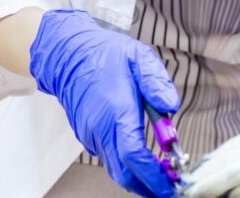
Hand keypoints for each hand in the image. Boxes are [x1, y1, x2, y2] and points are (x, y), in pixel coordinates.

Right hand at [29, 9, 179, 196]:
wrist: (69, 55)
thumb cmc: (105, 55)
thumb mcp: (139, 57)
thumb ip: (157, 82)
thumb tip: (171, 106)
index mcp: (116, 110)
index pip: (134, 155)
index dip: (153, 174)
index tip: (171, 182)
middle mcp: (100, 128)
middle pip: (124, 172)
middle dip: (148, 186)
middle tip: (170, 187)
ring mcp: (91, 135)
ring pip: (115, 168)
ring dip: (138, 178)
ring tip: (162, 175)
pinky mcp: (87, 137)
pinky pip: (108, 158)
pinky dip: (126, 166)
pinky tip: (142, 161)